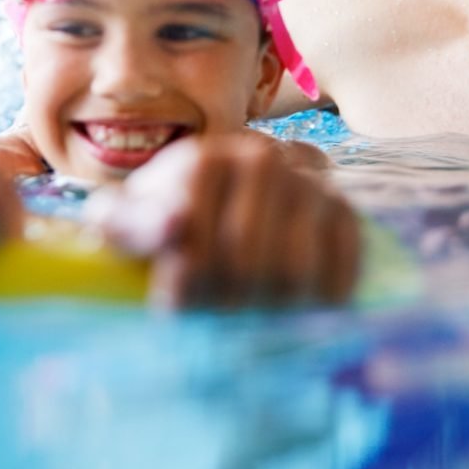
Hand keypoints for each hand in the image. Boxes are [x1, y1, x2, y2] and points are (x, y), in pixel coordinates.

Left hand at [86, 135, 359, 309]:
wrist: (227, 192)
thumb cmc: (166, 216)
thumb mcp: (126, 219)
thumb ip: (127, 224)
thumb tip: (175, 226)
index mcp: (203, 161)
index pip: (196, 250)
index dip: (182, 292)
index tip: (173, 303)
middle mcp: (260, 160)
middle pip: (246, 266)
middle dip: (224, 302)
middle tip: (213, 309)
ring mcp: (305, 183)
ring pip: (293, 274)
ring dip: (270, 307)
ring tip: (248, 306)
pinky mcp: (342, 210)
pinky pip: (340, 270)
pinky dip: (319, 300)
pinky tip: (293, 303)